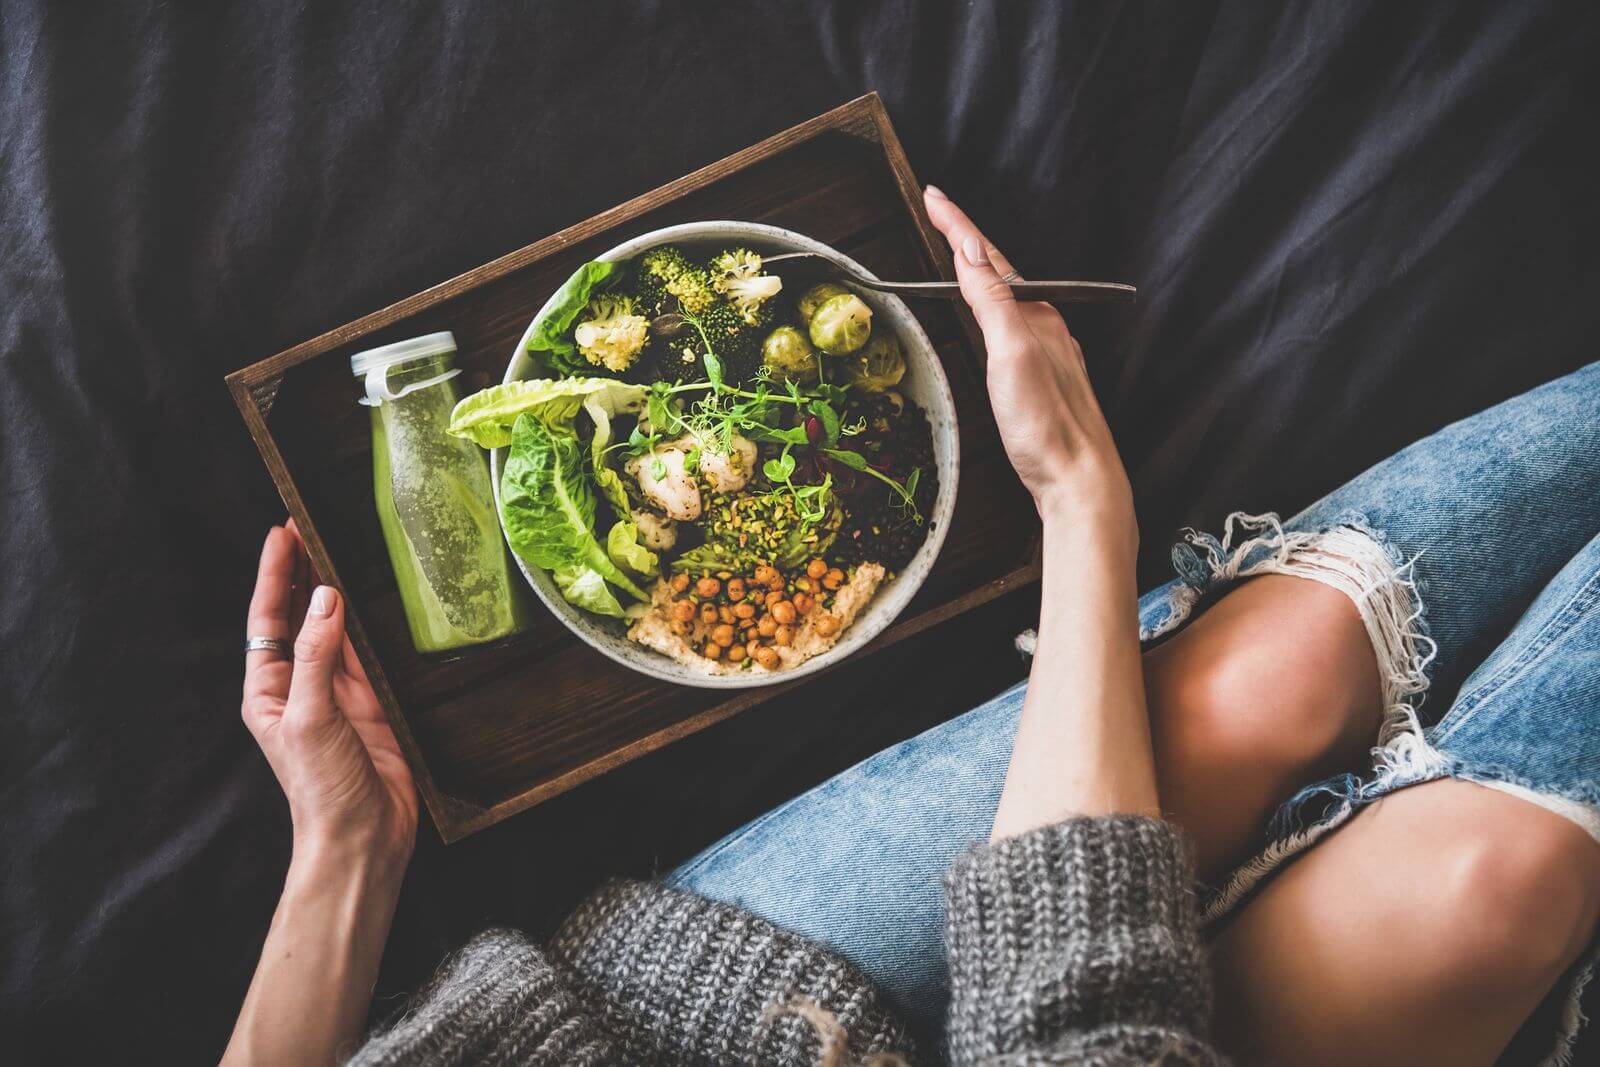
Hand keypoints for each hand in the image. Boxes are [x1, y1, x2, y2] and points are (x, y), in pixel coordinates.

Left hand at [242, 522, 416, 867]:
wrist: (363, 837)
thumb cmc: (323, 789)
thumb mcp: (311, 717)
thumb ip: (317, 657)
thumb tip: (326, 601)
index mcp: (269, 691)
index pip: (268, 619)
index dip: (275, 575)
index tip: (283, 533)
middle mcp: (300, 687)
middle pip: (300, 617)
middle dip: (303, 573)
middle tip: (312, 526)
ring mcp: (338, 694)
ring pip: (335, 630)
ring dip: (336, 591)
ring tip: (341, 547)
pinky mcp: (373, 704)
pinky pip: (369, 653)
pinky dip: (369, 624)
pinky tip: (373, 598)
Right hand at [924, 187, 1134, 541]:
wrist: (1080, 482)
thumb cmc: (1047, 427)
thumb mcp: (1012, 354)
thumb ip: (992, 301)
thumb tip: (969, 252)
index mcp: (1036, 316)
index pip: (988, 258)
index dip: (958, 225)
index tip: (934, 196)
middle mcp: (1045, 329)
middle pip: (999, 272)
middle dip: (967, 240)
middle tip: (940, 213)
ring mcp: (1045, 354)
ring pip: (1007, 300)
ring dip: (980, 272)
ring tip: (957, 251)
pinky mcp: (1041, 381)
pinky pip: (1012, 327)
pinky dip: (992, 309)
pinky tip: (989, 320)